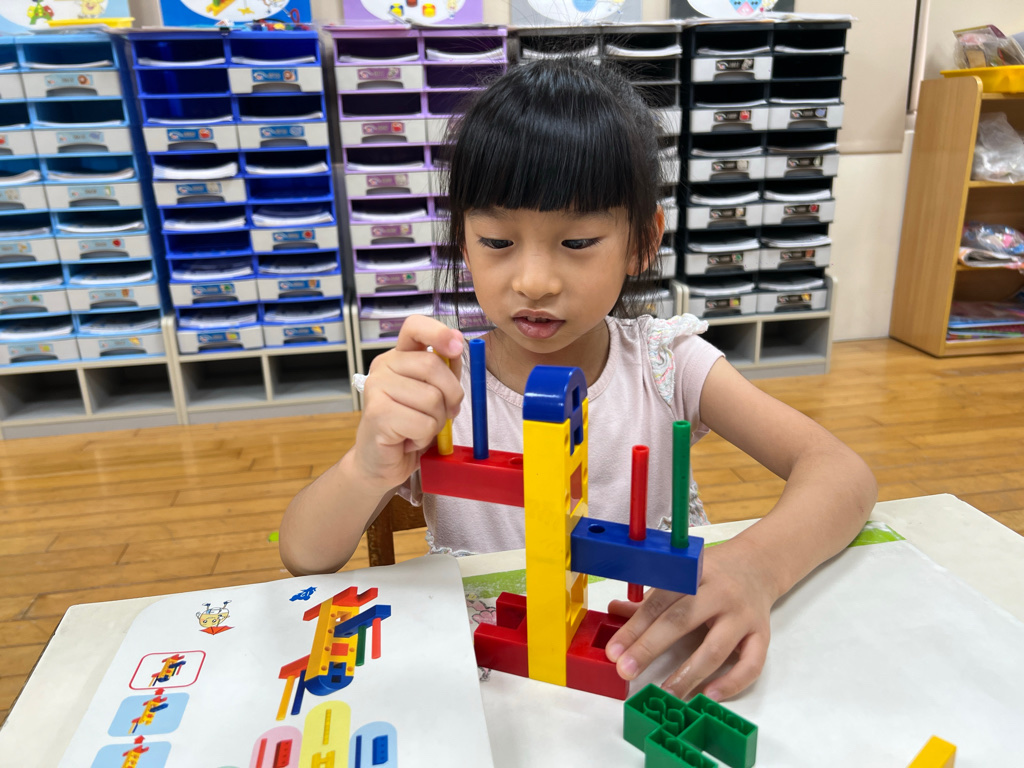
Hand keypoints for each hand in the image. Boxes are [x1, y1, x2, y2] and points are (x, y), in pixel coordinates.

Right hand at [353, 315, 463, 490]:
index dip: (439, 332)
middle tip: (440, 414)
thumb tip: (458, 345)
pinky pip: (423, 423)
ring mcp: (377, 388)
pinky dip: (424, 437)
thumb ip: (446, 371)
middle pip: (433, 365)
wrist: (381, 462)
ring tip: (417, 429)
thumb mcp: (435, 394)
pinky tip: (408, 440)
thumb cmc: (409, 427)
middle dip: (450, 396)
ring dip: (436, 422)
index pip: (415, 327)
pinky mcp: (377, 413)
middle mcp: (384, 366)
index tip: (457, 346)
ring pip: (432, 398)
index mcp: (399, 357)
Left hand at [603, 540, 775, 700]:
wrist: (759, 564)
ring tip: (665, 694)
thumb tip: (615, 610)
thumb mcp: (683, 576)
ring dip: (687, 674)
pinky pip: (751, 664)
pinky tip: (709, 696)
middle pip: (681, 621)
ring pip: (715, 648)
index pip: (659, 602)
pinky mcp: (762, 635)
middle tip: (626, 671)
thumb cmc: (714, 574)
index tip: (614, 651)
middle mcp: (720, 593)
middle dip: (650, 648)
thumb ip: (651, 598)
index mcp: (695, 574)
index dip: (634, 628)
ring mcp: (743, 616)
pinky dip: (731, 683)